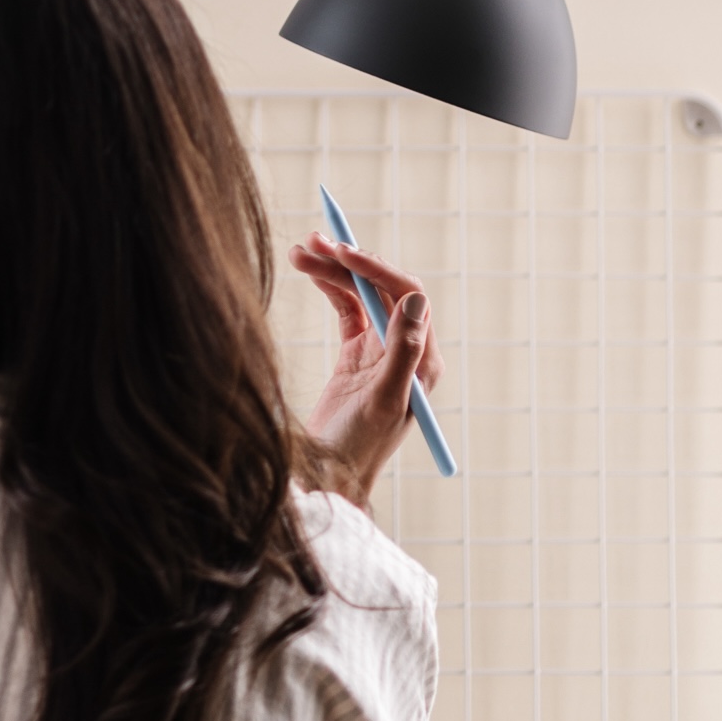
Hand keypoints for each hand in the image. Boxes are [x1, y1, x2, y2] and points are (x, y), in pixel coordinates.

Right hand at [287, 232, 442, 504]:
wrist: (329, 479)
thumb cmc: (359, 449)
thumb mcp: (383, 402)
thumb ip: (402, 351)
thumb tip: (415, 299)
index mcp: (422, 359)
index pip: (406, 295)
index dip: (376, 268)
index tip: (342, 254)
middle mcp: (405, 350)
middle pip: (381, 289)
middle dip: (349, 262)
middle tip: (313, 241)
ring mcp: (378, 351)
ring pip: (359, 295)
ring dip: (332, 271)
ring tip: (298, 252)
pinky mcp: (354, 356)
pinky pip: (344, 309)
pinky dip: (327, 288)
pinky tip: (307, 273)